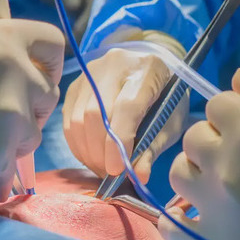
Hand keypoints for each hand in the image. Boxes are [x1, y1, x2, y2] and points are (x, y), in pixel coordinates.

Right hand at [0, 16, 62, 239]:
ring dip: (10, 146)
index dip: (46, 66)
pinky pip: (14, 164)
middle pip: (46, 90)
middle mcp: (6, 58)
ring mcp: (8, 100)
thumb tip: (15, 81)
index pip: (50, 40)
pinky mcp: (2, 141)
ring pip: (32, 131)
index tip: (30, 85)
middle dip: (27, 112)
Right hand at [63, 46, 187, 183]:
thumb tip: (138, 176)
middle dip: (100, 152)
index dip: (119, 143)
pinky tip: (91, 155)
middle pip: (95, 114)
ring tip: (101, 167)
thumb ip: (153, 147)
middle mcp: (115, 64)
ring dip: (86, 151)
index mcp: (147, 69)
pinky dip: (78, 144)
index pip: (127, 108)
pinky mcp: (76, 84)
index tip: (117, 170)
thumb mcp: (170, 122)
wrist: (150, 68)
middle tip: (109, 174)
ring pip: (77, 119)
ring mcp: (91, 72)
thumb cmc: (165, 97)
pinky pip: (68, 120)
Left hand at [160, 69, 239, 239]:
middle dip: (217, 139)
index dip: (239, 112)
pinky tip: (196, 214)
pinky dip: (176, 219)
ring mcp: (215, 211)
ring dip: (198, 173)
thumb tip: (237, 77)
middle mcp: (225, 169)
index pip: (219, 104)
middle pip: (195, 137)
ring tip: (226, 185)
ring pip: (178, 174)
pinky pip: (172, 228)